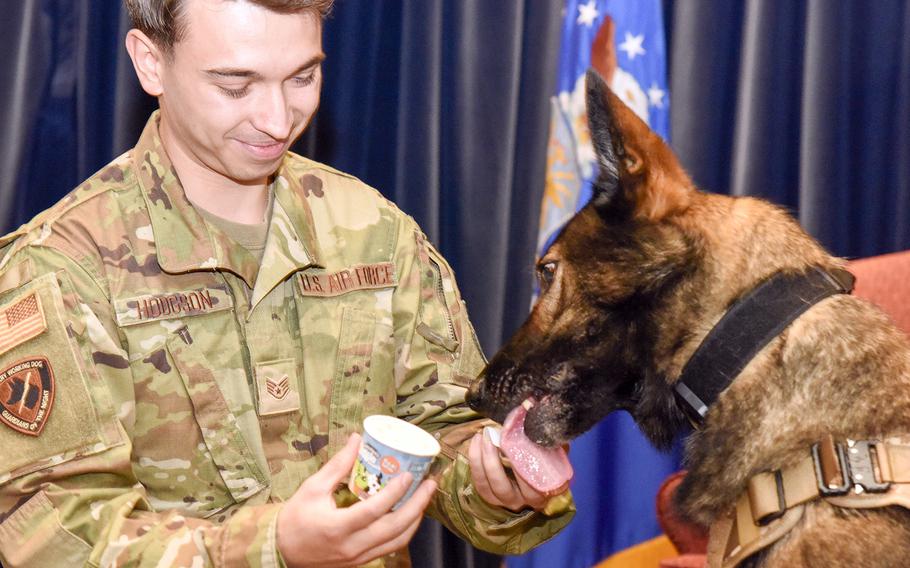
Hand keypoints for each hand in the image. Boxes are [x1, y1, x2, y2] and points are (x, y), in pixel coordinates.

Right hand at [276, 433, 436, 566]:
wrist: (282, 551)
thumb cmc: (295, 518)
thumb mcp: (313, 488)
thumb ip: (337, 465)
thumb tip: (357, 439)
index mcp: (338, 527)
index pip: (374, 511)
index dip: (395, 493)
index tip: (409, 475)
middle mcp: (352, 546)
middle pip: (394, 528)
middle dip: (417, 505)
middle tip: (430, 483)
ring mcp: (358, 557)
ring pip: (397, 541)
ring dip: (416, 519)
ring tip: (425, 497)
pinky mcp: (361, 561)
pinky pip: (390, 547)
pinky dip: (405, 531)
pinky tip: (411, 513)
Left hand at [468, 431, 562, 512]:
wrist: (534, 462)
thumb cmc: (547, 457)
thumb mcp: (555, 452)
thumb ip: (554, 443)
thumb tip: (540, 418)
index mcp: (542, 493)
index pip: (531, 486)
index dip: (521, 467)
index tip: (515, 443)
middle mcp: (522, 501)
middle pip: (503, 487)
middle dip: (492, 461)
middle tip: (491, 435)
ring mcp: (504, 500)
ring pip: (486, 486)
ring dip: (480, 459)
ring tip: (481, 436)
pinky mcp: (490, 495)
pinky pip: (478, 481)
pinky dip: (474, 460)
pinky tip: (476, 441)